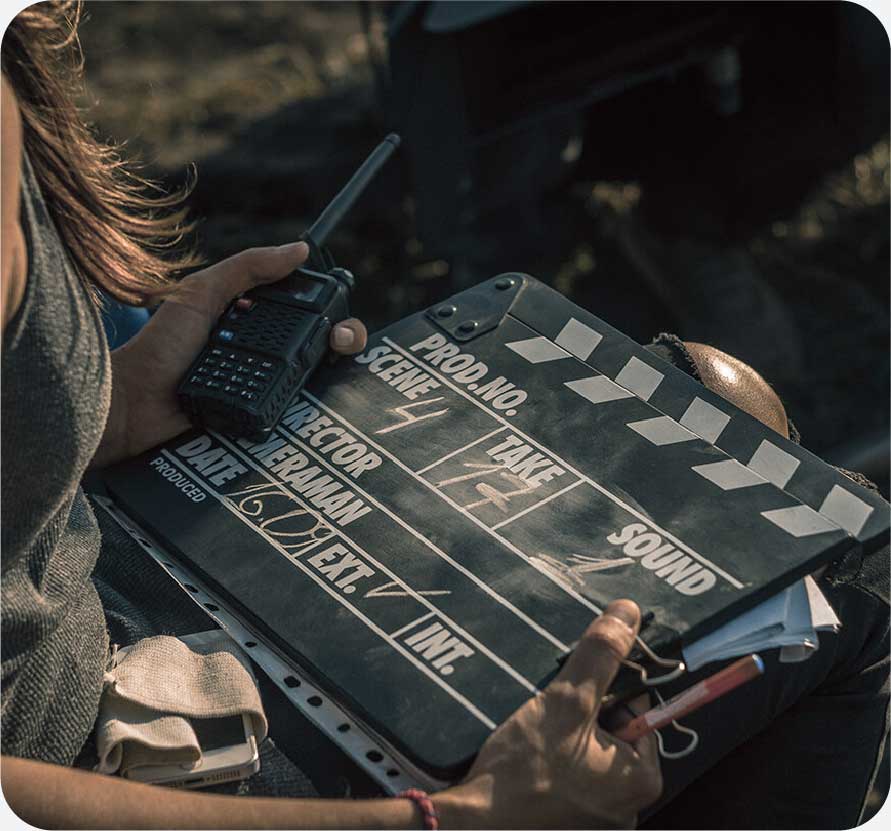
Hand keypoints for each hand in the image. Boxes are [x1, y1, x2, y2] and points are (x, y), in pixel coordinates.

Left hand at [94, 242, 366, 466]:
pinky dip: (313, 405)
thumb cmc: (160, 347)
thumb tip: (300, 250)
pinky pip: (295, 412)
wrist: (135, 405)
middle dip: (345, 339)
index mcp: (253, 319)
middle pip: (321, 344)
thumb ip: (247, 268)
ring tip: (331, 365)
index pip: (306, 309)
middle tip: (340, 342)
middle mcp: (263, 352)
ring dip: (331, 370)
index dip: (332, 309)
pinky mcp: (258, 417)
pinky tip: (321, 396)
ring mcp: (263, 386)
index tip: (338, 316)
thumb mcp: (202, 294)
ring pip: (316, 379)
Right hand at [432, 600, 661, 828]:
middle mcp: (629, 807)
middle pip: (610, 732)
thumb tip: (629, 612)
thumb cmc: (523, 771)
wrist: (471, 827)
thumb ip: (601, 656)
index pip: (636, 708)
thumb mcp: (566, 702)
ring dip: (561, 737)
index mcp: (643, 779)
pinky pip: (569, 779)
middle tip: (547, 714)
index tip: (569, 691)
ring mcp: (596, 821)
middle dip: (579, 716)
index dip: (602, 689)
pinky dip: (550, 764)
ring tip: (533, 735)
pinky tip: (526, 759)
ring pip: (585, 754)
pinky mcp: (568, 824)